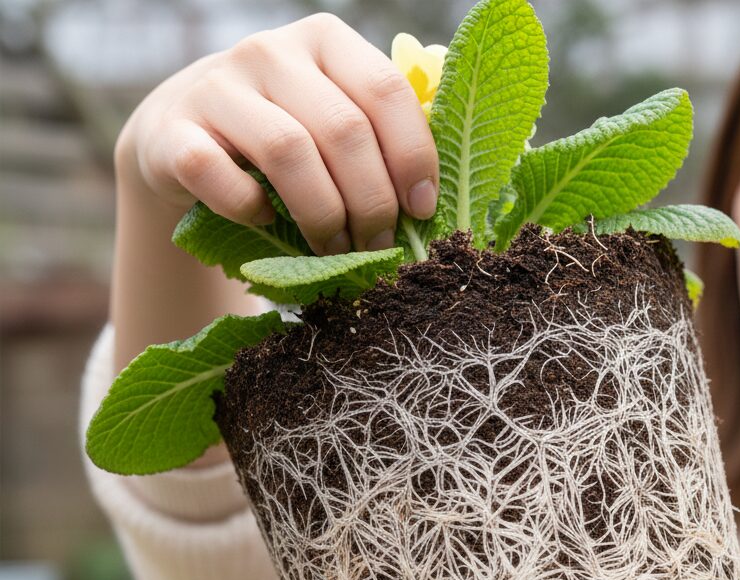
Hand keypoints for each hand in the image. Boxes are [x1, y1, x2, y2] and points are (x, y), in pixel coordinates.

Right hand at [114, 13, 438, 254]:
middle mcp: (270, 50)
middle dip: (371, 201)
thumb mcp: (334, 122)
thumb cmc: (285, 141)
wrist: (182, 142)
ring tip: (335, 249)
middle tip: (380, 246)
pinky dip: (246, 207)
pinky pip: (217, 174)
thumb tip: (438, 193)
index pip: (386, 90)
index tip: (422, 211)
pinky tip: (263, 220)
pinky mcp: (173, 131)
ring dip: (321, 214)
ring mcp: (217, 86)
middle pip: (342, 129)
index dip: (413, 157)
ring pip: (288, 151)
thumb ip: (381, 135)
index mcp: (325, 41)